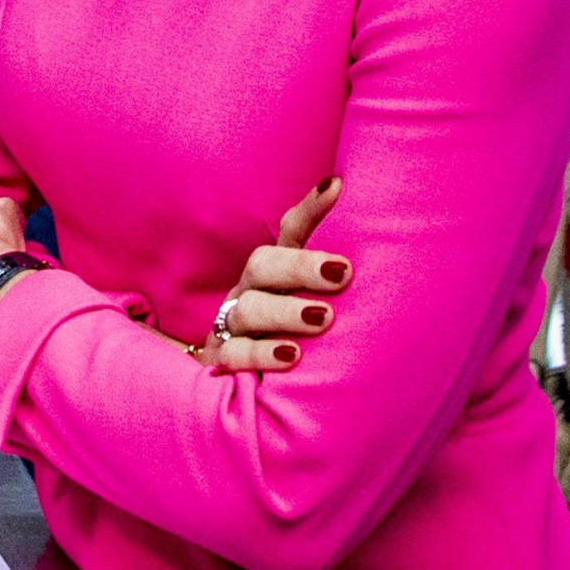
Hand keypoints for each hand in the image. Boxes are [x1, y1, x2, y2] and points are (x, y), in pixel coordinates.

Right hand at [197, 176, 350, 373]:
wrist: (251, 379)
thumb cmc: (293, 329)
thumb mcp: (317, 296)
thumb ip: (332, 256)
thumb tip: (346, 191)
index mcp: (275, 269)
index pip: (291, 230)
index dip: (311, 208)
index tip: (337, 190)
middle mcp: (251, 289)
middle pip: (263, 265)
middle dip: (300, 267)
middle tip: (341, 273)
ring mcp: (232, 323)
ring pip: (248, 309)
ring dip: (285, 312)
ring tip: (323, 318)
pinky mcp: (223, 359)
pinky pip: (233, 353)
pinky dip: (261, 353)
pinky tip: (291, 357)